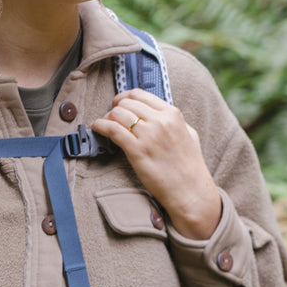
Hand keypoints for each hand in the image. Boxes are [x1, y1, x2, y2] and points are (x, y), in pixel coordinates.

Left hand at [92, 88, 221, 239]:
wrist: (190, 191)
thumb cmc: (190, 167)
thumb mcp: (189, 134)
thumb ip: (173, 121)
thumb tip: (156, 114)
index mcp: (172, 114)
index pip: (140, 95)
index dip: (124, 98)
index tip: (118, 104)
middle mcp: (160, 121)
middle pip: (126, 103)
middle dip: (114, 108)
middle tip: (110, 117)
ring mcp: (148, 136)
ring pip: (117, 114)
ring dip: (107, 118)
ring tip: (104, 125)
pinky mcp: (137, 151)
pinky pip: (112, 130)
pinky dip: (100, 126)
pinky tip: (96, 128)